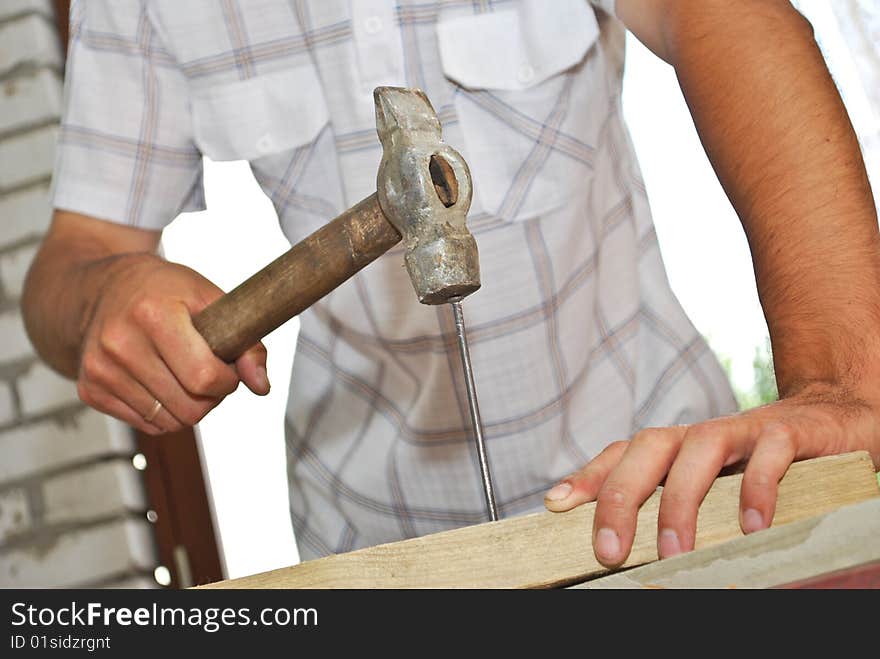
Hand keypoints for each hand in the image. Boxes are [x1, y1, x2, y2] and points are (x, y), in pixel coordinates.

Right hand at [76, 253, 268, 434]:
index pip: (204, 377)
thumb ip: (246, 341)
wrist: (103, 289)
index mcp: (152, 314)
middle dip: (212, 396)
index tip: (228, 366)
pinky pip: (148, 425)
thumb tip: (262, 385)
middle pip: (190, 407)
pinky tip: (162, 382)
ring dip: (189, 406)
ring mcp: (101, 370)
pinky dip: (165, 411)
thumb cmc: (162, 291)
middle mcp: (120, 344)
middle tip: (209, 371)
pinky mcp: (91, 390)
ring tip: (185, 374)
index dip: (228, 380)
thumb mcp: (209, 298)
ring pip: (170, 422)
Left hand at [543, 382, 879, 566]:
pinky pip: (770, 452)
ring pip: (701, 446)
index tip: (556, 506)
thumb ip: (676, 503)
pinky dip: (758, 487)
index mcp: (678, 446)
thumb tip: (633, 544)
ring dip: (682, 500)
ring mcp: (746, 428)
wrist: (836, 418)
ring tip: (675, 552)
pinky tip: (753, 526)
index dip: (589, 476)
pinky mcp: (792, 431)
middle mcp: (702, 433)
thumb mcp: (716, 484)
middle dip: (623, 496)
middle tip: (609, 551)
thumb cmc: (764, 464)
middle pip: (650, 446)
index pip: (624, 452)